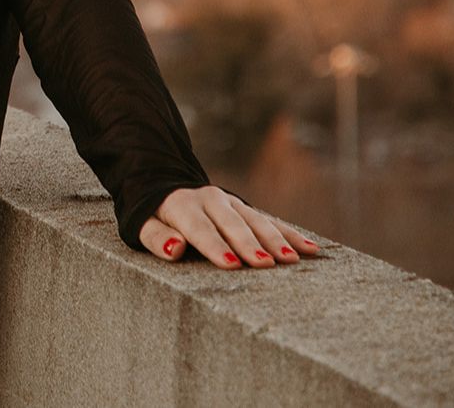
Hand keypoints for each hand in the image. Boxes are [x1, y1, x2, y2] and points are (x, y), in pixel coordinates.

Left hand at [138, 186, 320, 267]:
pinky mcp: (246, 209)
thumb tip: (174, 248)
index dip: (215, 246)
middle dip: (250, 244)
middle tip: (267, 264)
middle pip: (233, 224)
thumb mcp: (143, 225)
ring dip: (276, 240)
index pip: (200, 228)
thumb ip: (156, 237)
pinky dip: (290, 234)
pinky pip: (271, 221)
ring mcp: (232, 203)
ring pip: (257, 221)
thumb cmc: (155, 218)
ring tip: (292, 259)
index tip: (232, 264)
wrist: (167, 188)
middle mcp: (210, 200)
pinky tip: (310, 249)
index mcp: (182, 205)